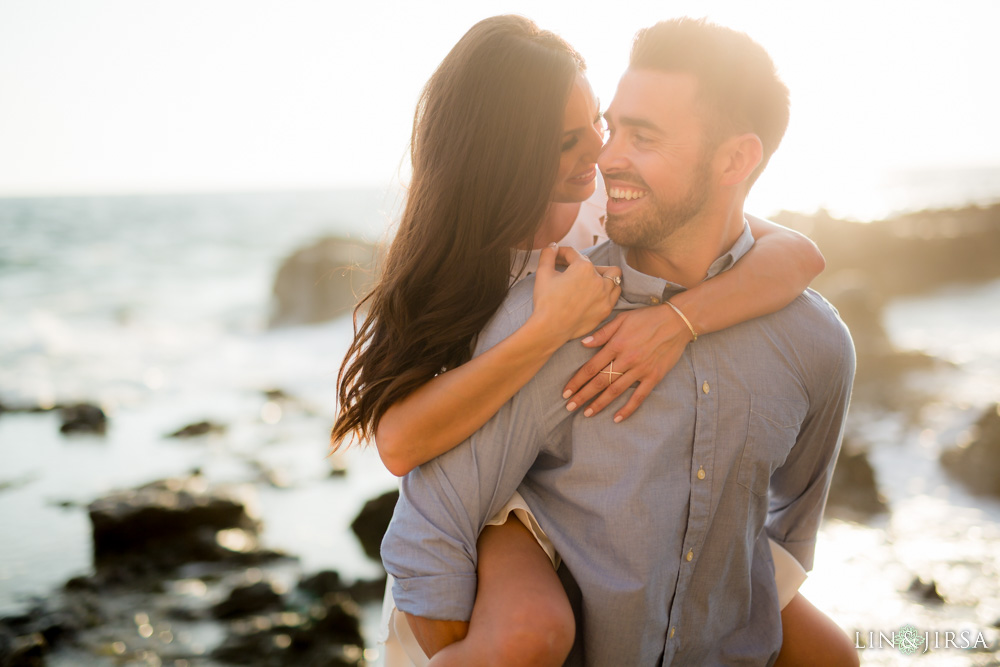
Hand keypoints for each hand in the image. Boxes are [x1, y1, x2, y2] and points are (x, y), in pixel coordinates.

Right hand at [530, 245, 621, 345]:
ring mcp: (605, 295)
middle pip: (592, 263)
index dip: (561, 253)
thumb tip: (553, 246)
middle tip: (569, 271)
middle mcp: (598, 279)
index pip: (573, 254)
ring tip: (590, 278)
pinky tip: (598, 292)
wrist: (550, 328)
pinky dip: (608, 290)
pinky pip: (615, 294)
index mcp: (582, 267)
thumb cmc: (545, 301)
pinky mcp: (606, 309)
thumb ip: (548, 255)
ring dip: (602, 274)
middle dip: (580, 264)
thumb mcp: (543, 274)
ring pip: (613, 276)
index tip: (555, 257)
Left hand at [561, 304, 692, 421]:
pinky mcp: (654, 377)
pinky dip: (628, 409)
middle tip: (569, 407)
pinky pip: (639, 396)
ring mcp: (641, 370)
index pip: (591, 368)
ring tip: (587, 413)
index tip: (566, 392)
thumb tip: (583, 344)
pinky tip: (617, 418)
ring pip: (616, 391)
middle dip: (582, 396)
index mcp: (616, 345)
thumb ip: (602, 333)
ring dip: (600, 404)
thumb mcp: (622, 319)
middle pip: (600, 382)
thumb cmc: (648, 318)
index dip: (576, 381)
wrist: (678, 321)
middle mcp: (626, 360)